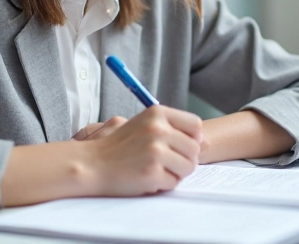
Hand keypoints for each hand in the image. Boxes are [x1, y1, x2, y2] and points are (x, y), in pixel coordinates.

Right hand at [80, 105, 201, 195]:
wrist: (91, 164)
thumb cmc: (118, 147)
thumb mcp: (145, 127)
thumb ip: (174, 131)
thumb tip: (208, 143)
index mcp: (157, 113)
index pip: (195, 125)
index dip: (192, 139)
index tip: (177, 147)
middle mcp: (158, 129)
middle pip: (195, 149)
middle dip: (183, 160)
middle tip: (161, 162)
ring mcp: (155, 150)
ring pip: (188, 168)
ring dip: (174, 173)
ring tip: (153, 169)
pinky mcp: (152, 172)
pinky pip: (173, 183)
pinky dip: (162, 185)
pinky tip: (144, 177)